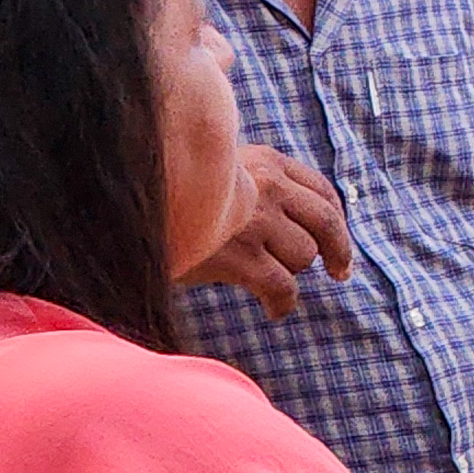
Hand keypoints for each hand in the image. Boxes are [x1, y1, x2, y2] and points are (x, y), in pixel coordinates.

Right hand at [180, 144, 352, 319]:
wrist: (133, 204)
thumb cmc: (176, 190)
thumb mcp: (223, 169)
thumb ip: (258, 180)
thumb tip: (292, 208)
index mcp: (268, 162)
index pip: (323, 190)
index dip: (337, 219)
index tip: (338, 241)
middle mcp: (268, 187)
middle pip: (326, 222)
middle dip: (339, 251)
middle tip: (340, 273)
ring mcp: (255, 221)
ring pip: (303, 256)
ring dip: (292, 274)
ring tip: (273, 284)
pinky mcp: (239, 256)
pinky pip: (281, 287)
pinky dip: (283, 304)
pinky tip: (273, 310)